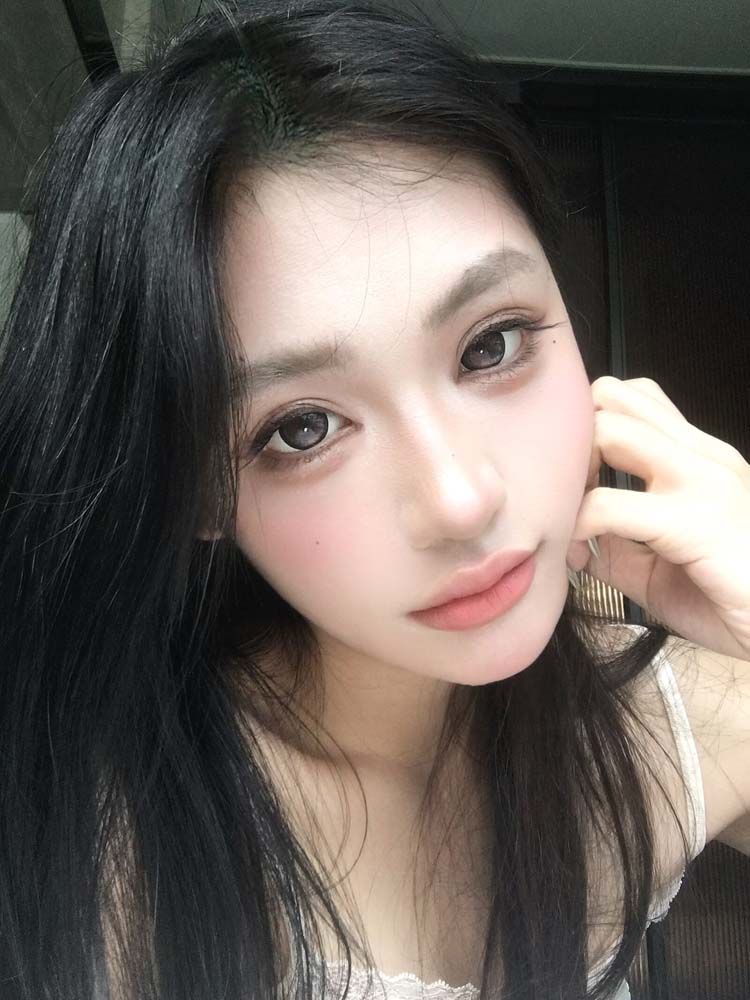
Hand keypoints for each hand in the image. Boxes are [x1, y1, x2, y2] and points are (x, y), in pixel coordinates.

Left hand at [567, 376, 749, 661]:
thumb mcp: (663, 568)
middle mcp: (702, 456)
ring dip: (574, 470)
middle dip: (573, 439)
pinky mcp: (696, 521)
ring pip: (610, 429)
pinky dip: (577, 525)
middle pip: (612, 397)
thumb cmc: (735, 601)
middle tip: (565, 492)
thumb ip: (619, 548)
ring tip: (571, 514)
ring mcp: (703, 481)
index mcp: (698, 458)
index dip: (588, 431)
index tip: (574, 482)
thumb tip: (573, 545)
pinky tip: (577, 552)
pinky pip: (608, 505)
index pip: (632, 399)